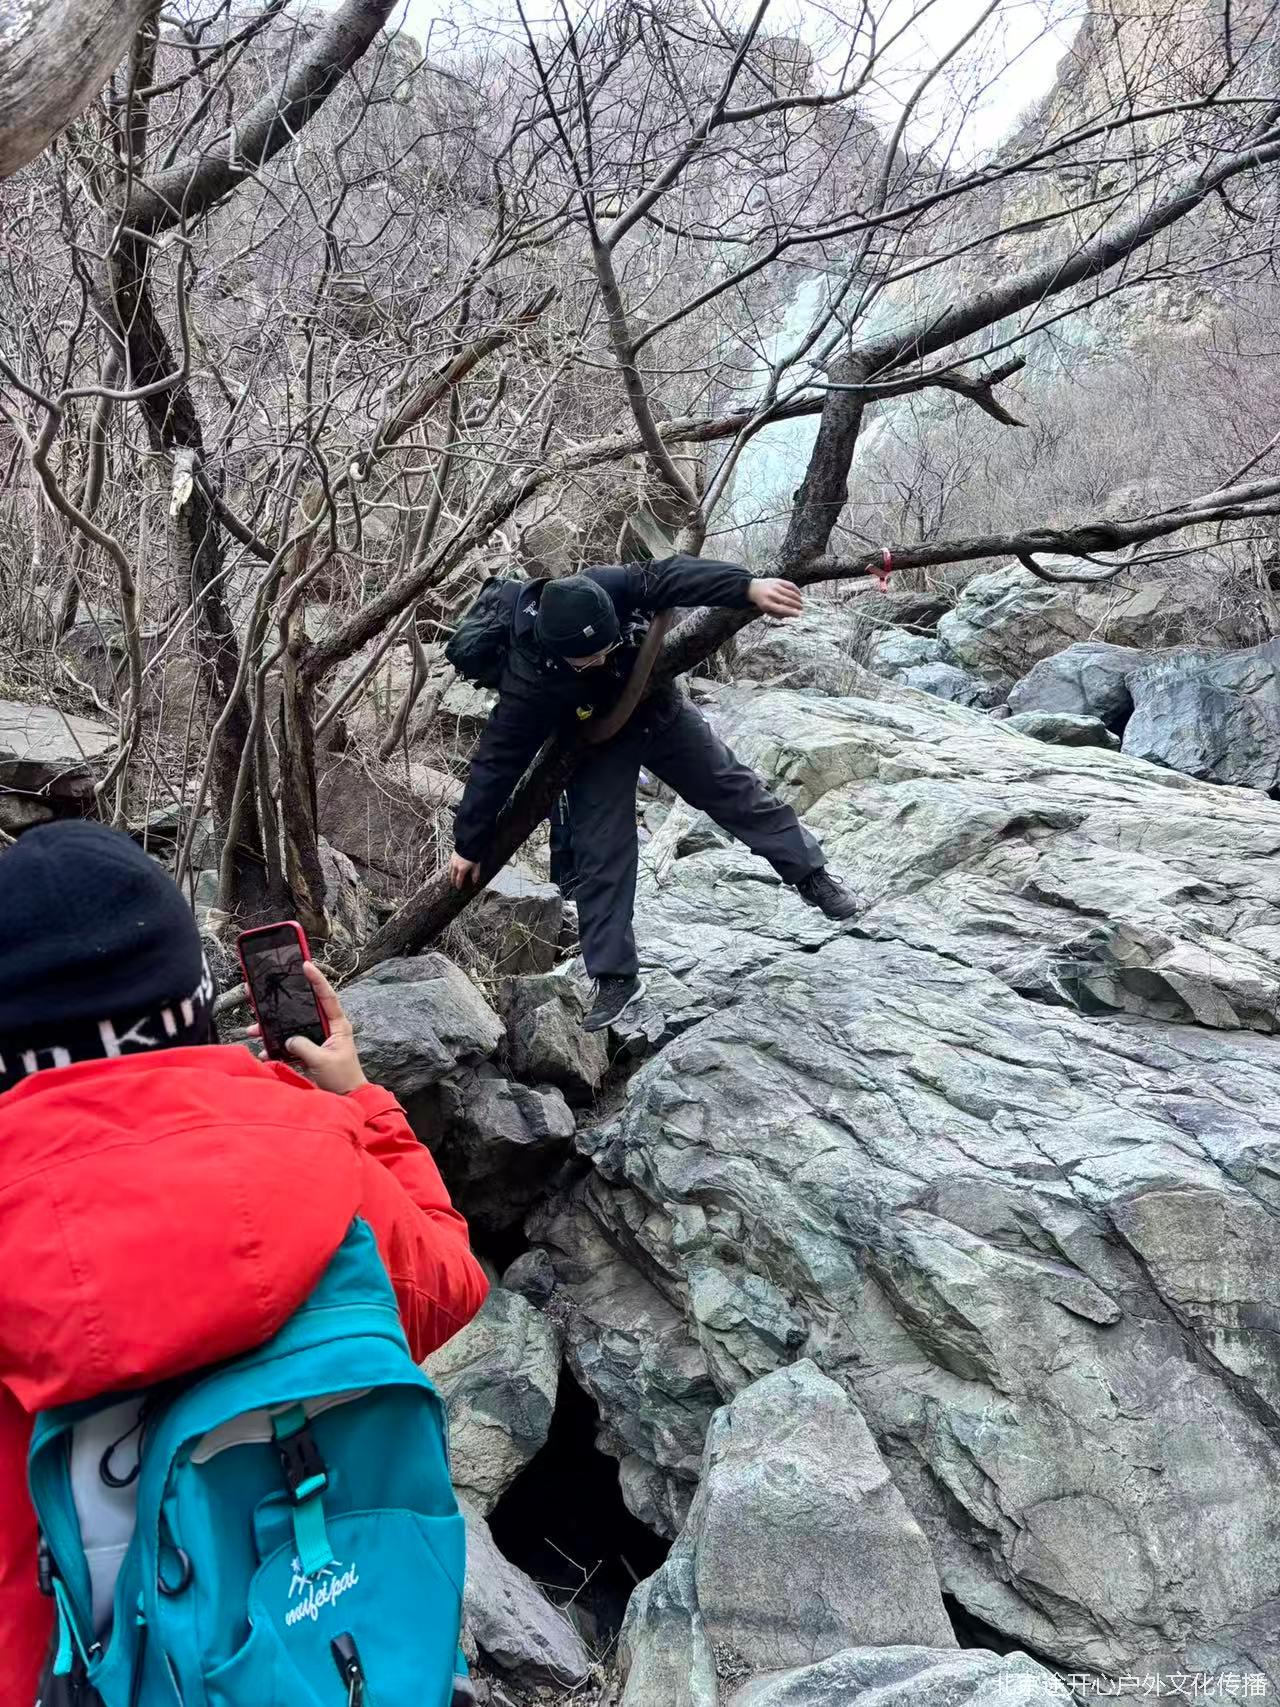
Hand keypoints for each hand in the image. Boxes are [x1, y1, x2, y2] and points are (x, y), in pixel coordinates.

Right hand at [250, 961, 367, 1094]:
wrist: (347, 1098)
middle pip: (302, 1008)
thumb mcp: (322, 1061)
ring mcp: (317, 1038)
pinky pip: (288, 1044)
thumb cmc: (343, 1078)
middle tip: (259, 992)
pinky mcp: (309, 1050)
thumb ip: (304, 1047)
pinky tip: (263, 1051)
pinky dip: (275, 1047)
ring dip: (271, 1028)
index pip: (327, 997)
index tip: (305, 964)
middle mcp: (327, 1027)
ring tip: (252, 1028)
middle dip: (280, 1004)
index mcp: (338, 1025)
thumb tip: (288, 1040)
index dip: (317, 979)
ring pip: (291, 1026)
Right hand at [449, 852, 481, 889]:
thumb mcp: (476, 866)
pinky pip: (449, 865)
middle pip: (452, 876)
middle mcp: (455, 866)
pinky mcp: (452, 856)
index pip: (458, 880)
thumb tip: (474, 881)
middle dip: (453, 881)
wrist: (468, 844)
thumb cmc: (473, 855)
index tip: (458, 888)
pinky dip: (450, 868)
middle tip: (454, 884)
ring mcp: (452, 861)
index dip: (458, 885)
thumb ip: (475, 874)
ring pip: (449, 870)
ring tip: (452, 877)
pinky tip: (452, 868)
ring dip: (450, 875)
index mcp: (462, 870)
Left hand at [748, 577, 803, 618]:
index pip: (782, 609)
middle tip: (802, 608)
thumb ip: (778, 614)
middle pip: (788, 601)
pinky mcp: (778, 581)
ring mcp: (775, 587)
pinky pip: (790, 585)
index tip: (798, 614)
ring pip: (790, 593)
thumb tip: (791, 615)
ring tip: (801, 602)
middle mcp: (771, 595)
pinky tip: (799, 594)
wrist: (753, 588)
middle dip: (797, 605)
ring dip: (798, 599)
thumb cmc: (763, 602)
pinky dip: (796, 590)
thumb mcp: (767, 610)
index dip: (791, 612)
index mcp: (767, 604)